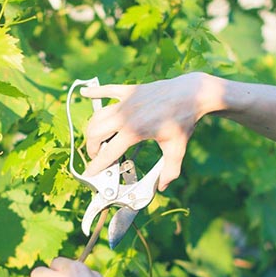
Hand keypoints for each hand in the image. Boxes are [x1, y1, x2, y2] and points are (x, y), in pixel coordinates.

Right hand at [81, 72, 223, 190]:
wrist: (191, 94)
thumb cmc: (184, 121)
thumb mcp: (177, 149)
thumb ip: (169, 170)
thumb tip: (162, 186)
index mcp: (134, 131)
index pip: (108, 153)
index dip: (96, 166)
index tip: (88, 174)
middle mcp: (125, 116)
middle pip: (95, 133)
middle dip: (92, 148)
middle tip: (98, 156)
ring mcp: (126, 102)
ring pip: (98, 115)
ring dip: (93, 129)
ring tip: (98, 139)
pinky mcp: (129, 91)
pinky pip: (107, 90)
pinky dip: (95, 92)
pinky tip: (84, 93)